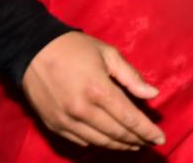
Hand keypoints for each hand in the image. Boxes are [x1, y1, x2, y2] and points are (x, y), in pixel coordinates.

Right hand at [21, 32, 164, 150]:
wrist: (32, 50)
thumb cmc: (74, 48)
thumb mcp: (108, 54)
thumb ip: (131, 77)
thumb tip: (153, 94)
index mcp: (99, 90)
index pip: (130, 118)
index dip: (147, 130)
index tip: (160, 138)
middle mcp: (83, 110)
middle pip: (117, 133)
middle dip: (137, 139)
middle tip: (149, 141)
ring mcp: (66, 120)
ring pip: (100, 141)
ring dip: (120, 145)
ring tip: (133, 144)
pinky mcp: (54, 125)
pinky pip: (81, 142)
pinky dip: (98, 144)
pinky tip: (108, 141)